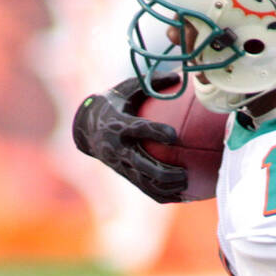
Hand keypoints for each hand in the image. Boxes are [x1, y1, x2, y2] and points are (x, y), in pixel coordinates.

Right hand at [71, 77, 187, 203]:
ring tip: (187, 186)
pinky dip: (163, 195)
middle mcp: (118, 149)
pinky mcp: (125, 174)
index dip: (155, 133)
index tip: (174, 137)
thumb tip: (181, 77)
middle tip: (185, 173)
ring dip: (165, 187)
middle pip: (141, 165)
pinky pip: (145, 189)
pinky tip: (182, 197)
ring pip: (144, 182)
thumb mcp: (127, 89)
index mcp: (119, 125)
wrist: (87, 129)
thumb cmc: (114, 104)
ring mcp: (120, 165)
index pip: (138, 130)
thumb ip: (152, 83)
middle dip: (163, 173)